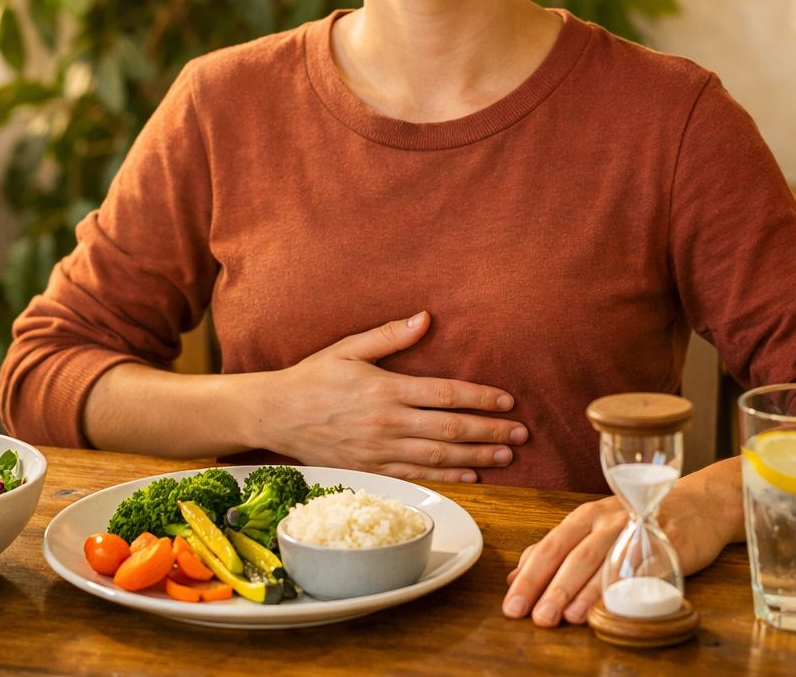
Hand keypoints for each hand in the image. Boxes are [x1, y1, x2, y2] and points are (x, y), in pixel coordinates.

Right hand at [262, 311, 527, 482]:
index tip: (508, 401)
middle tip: (521, 434)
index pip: (445, 394)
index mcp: (384, 389)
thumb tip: (425, 318)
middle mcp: (386, 422)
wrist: (274, 415)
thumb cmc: (313, 377)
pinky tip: (471, 475)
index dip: (480, 398)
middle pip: (449, 430)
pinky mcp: (372, 467)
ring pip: (438, 457)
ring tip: (506, 456)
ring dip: (476, 456)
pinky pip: (417, 475)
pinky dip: (447, 476)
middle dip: (489, 431)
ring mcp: (379, 450)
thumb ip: (389, 336)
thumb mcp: (347, 348)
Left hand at [502, 460, 742, 626]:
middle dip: (551, 587)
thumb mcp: (594, 528)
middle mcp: (607, 520)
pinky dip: (625, 587)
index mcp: (585, 516)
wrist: (698, 505)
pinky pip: (641, 569)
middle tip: (534, 616)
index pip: (549, 546)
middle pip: (574, 555)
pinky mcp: (666, 546)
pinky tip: (611, 607)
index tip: (511, 605)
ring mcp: (637, 531)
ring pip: (605, 562)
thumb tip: (515, 577)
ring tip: (565, 617)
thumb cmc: (639, 520)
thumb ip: (556, 550)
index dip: (529, 576)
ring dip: (583, 591)